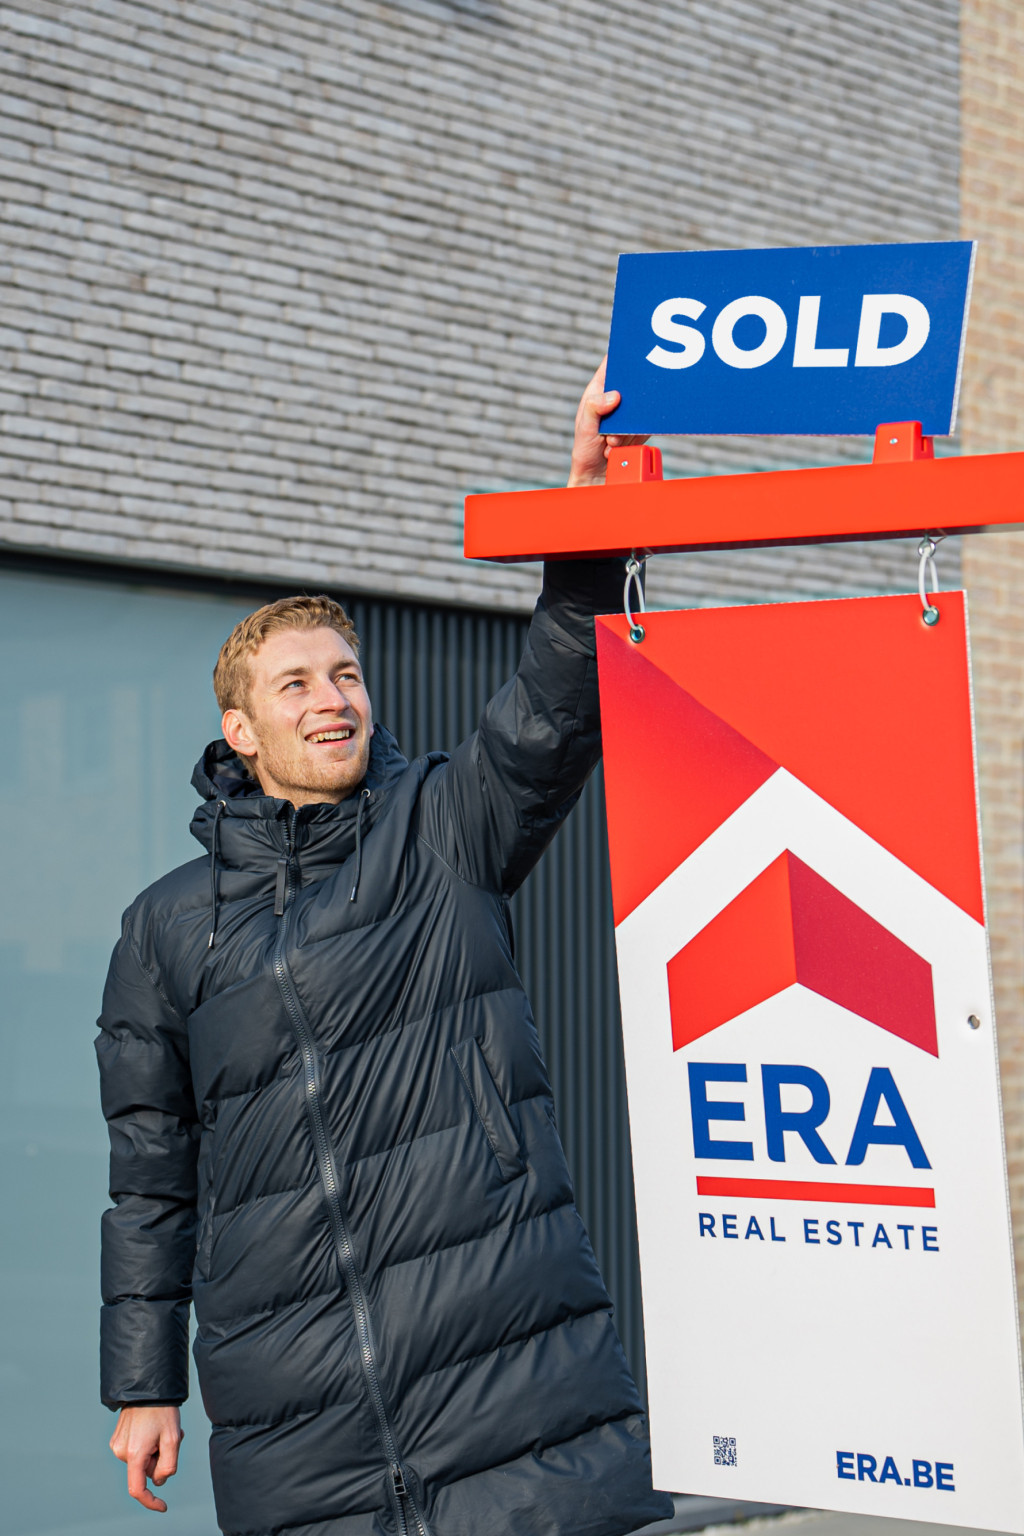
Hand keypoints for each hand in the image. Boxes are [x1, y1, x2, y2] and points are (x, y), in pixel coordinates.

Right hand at [110, 1405, 182, 1512]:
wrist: (148, 1388)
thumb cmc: (162, 1411)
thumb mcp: (173, 1439)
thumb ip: (169, 1466)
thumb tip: (159, 1481)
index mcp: (134, 1454)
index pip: (137, 1489)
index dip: (150, 1501)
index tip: (163, 1506)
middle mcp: (121, 1452)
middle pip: (145, 1471)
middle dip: (160, 1460)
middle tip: (172, 1438)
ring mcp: (117, 1445)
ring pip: (142, 1461)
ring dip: (156, 1450)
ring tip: (162, 1430)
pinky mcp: (117, 1439)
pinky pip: (136, 1452)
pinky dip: (148, 1445)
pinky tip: (153, 1428)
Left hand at [567, 356, 648, 487]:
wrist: (598, 477)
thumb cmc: (585, 449)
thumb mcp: (585, 427)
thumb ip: (595, 408)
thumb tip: (615, 395)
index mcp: (599, 391)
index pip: (611, 364)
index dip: (622, 354)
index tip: (633, 349)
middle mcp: (616, 399)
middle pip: (633, 383)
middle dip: (631, 398)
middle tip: (618, 417)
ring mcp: (629, 413)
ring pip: (642, 405)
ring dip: (630, 426)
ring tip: (610, 443)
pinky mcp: (641, 428)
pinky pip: (648, 423)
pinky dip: (640, 434)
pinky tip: (622, 445)